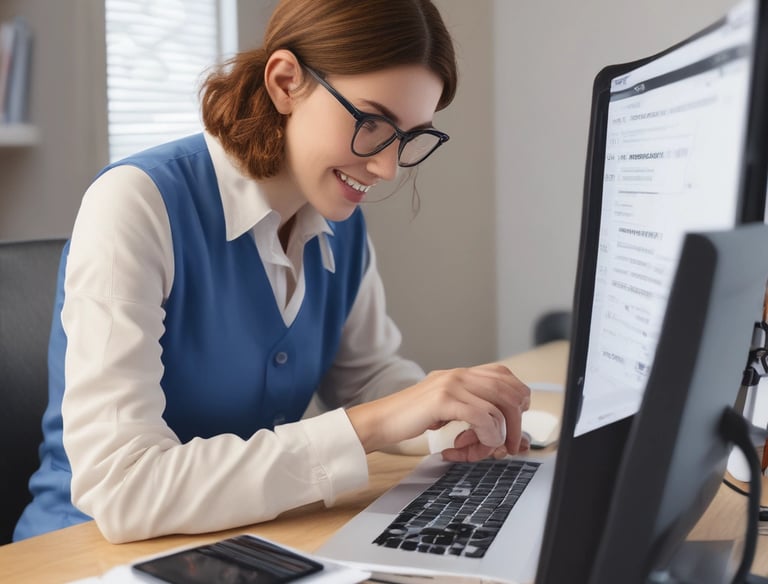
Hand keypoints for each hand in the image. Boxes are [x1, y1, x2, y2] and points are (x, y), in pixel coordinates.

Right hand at [346, 363, 530, 461]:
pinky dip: (486, 437)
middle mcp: (460, 374)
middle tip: (508, 446)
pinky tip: (471, 447)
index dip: (518, 401)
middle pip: (510, 392)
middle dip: (515, 423)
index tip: (512, 425)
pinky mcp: (443, 400)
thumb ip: (471, 411)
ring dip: (499, 436)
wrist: (380, 421)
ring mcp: (452, 385)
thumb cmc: (411, 419)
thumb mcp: (446, 408)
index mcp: (461, 374)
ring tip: (482, 450)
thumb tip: (505, 436)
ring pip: (499, 407)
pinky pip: (482, 418)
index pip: (505, 376)